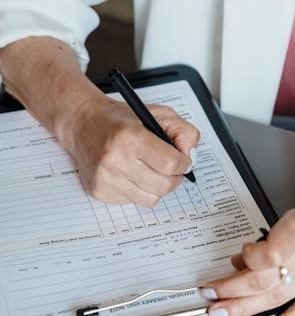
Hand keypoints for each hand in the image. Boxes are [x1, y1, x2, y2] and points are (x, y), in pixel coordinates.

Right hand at [65, 95, 198, 205]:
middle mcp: (115, 160)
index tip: (181, 158)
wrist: (83, 125)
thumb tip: (191, 155)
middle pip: (164, 185)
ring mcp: (105, 179)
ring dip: (157, 186)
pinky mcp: (99, 192)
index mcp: (131, 137)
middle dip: (174, 177)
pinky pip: (134, 201)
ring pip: (152, 199)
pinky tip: (131, 173)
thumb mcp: (158, 114)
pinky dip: (139, 190)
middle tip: (170, 167)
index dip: (183, 162)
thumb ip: (183, 131)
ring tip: (149, 169)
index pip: (171, 164)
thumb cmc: (121, 120)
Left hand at [201, 181, 294, 315]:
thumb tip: (246, 259)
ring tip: (218, 314)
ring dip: (241, 308)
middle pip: (260, 279)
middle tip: (208, 295)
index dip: (246, 259)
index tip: (239, 258)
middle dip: (229, 289)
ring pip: (272, 298)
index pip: (262, 253)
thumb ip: (273, 238)